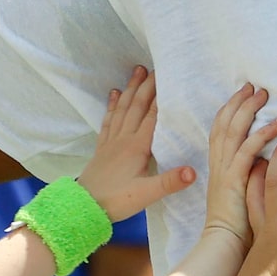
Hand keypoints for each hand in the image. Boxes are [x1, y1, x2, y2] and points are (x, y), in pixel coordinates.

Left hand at [77, 69, 196, 220]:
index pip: (152, 116)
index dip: (161, 97)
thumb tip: (193, 171)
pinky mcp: (102, 148)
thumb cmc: (116, 201)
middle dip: (146, 86)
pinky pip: (109, 120)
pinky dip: (113, 105)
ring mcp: (111, 141)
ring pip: (123, 109)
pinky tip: (115, 94)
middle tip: (155, 68)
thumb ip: (169, 182)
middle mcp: (124, 139)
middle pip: (137, 106)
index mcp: (137, 147)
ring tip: (136, 72)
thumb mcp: (146, 195)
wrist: (83, 207)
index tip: (169, 78)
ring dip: (131, 89)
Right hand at [194, 83, 276, 248]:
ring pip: (233, 133)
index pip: (221, 131)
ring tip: (264, 95)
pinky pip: (246, 153)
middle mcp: (219, 166)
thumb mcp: (243, 192)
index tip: (243, 93)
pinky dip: (260, 136)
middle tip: (254, 86)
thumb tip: (268, 159)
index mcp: (219, 167)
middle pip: (224, 125)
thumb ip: (251, 173)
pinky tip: (276, 126)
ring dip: (248, 112)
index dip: (230, 110)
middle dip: (238, 103)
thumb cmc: (239, 225)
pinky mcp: (233, 183)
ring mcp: (224, 173)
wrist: (224, 246)